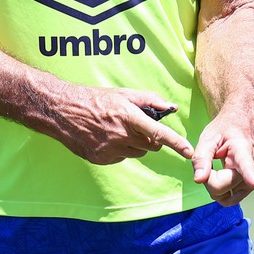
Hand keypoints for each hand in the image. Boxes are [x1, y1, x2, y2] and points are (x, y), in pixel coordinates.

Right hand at [53, 86, 194, 164]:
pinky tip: (107, 138)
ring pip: (137, 153)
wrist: (63, 111)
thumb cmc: (95, 98)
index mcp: (128, 117)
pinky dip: (120, 150)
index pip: (159, 133)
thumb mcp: (123, 94)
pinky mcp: (101, 159)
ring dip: (135, 145)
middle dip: (151, 139)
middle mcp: (121, 135)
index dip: (176, 143)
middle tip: (139, 127)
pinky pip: (121, 158)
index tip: (189, 152)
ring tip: (118, 130)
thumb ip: (148, 99)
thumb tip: (169, 106)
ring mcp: (110, 149)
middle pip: (151, 146)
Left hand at [191, 114, 253, 205]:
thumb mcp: (208, 138)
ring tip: (216, 169)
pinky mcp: (248, 188)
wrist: (242, 125)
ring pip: (225, 196)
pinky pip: (230, 200)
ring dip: (215, 187)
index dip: (249, 175)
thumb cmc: (224, 130)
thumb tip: (199, 180)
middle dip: (209, 180)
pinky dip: (221, 192)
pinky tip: (219, 179)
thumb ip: (201, 158)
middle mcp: (252, 168)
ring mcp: (251, 180)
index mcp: (242, 150)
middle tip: (209, 163)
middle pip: (222, 187)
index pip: (246, 164)